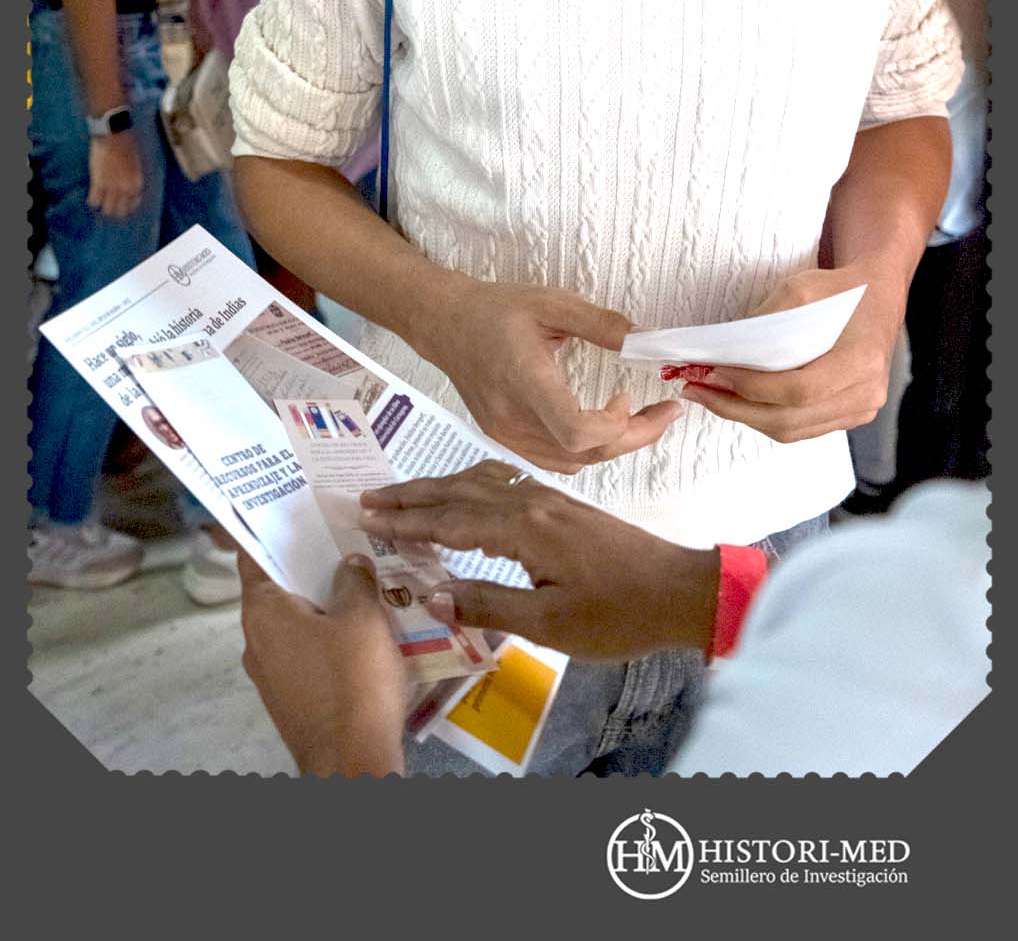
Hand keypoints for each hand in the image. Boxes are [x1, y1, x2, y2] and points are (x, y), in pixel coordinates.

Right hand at [87, 133, 143, 217]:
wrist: (113, 136)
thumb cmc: (126, 144)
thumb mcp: (136, 163)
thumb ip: (133, 176)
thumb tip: (128, 185)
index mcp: (137, 183)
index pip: (134, 203)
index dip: (128, 205)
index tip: (124, 204)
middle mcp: (126, 189)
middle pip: (120, 211)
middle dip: (116, 210)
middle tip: (111, 206)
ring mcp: (111, 188)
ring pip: (106, 209)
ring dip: (104, 207)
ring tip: (101, 204)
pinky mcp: (98, 183)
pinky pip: (94, 200)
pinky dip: (92, 201)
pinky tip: (92, 200)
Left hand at [239, 552, 406, 776]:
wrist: (352, 762)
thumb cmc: (352, 679)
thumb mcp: (362, 617)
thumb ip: (354, 580)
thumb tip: (348, 562)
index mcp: (263, 612)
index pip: (253, 556)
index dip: (270, 530)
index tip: (290, 507)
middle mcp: (256, 641)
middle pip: (279, 589)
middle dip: (311, 567)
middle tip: (345, 541)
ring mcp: (271, 675)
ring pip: (296, 624)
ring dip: (325, 605)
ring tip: (363, 583)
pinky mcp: (291, 699)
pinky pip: (306, 654)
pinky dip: (329, 638)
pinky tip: (363, 632)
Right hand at [361, 460, 719, 660]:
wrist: (681, 591)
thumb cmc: (618, 615)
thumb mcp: (550, 624)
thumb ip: (489, 605)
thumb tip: (431, 595)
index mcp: (525, 528)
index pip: (450, 521)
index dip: (407, 523)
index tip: (368, 521)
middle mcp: (532, 502)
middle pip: (459, 492)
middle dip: (412, 495)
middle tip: (367, 498)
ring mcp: (550, 499)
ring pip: (480, 483)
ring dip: (438, 487)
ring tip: (402, 494)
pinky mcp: (563, 506)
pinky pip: (501, 485)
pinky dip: (468, 485)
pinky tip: (464, 491)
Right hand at [420, 280, 680, 472]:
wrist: (445, 323)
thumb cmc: (495, 309)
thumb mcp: (551, 303)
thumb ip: (601, 323)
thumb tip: (648, 339)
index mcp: (525, 382)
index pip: (574, 432)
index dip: (613, 426)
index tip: (629, 396)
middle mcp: (513, 418)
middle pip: (583, 454)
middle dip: (634, 437)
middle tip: (666, 412)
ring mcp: (506, 434)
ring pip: (572, 463)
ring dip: (613, 446)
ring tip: (642, 418)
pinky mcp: (504, 438)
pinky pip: (555, 459)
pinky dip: (586, 449)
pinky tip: (603, 425)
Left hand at [672, 263, 903, 443]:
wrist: (876, 298)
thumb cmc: (839, 290)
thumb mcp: (801, 289)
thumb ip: (766, 321)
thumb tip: (725, 353)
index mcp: (862, 359)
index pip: (799, 389)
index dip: (753, 387)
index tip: (715, 372)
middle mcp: (866, 393)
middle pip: (790, 419)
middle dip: (736, 407)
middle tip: (696, 390)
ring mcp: (860, 410)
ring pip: (791, 430)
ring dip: (745, 417)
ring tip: (709, 396)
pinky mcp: (850, 416)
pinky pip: (801, 429)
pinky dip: (765, 418)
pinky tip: (738, 401)